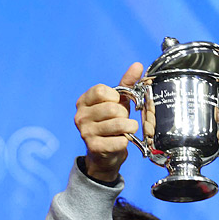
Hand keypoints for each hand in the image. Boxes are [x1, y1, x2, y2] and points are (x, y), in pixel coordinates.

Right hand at [74, 62, 142, 182]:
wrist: (105, 154)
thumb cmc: (111, 123)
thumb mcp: (118, 102)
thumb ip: (126, 84)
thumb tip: (137, 65)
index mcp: (83, 102)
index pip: (100, 91)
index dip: (114, 97)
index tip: (116, 103)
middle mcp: (80, 116)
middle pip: (111, 108)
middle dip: (124, 114)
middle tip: (123, 119)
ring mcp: (85, 133)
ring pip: (118, 124)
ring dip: (129, 127)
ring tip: (127, 129)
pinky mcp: (94, 148)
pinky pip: (120, 140)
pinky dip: (126, 141)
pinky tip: (121, 141)